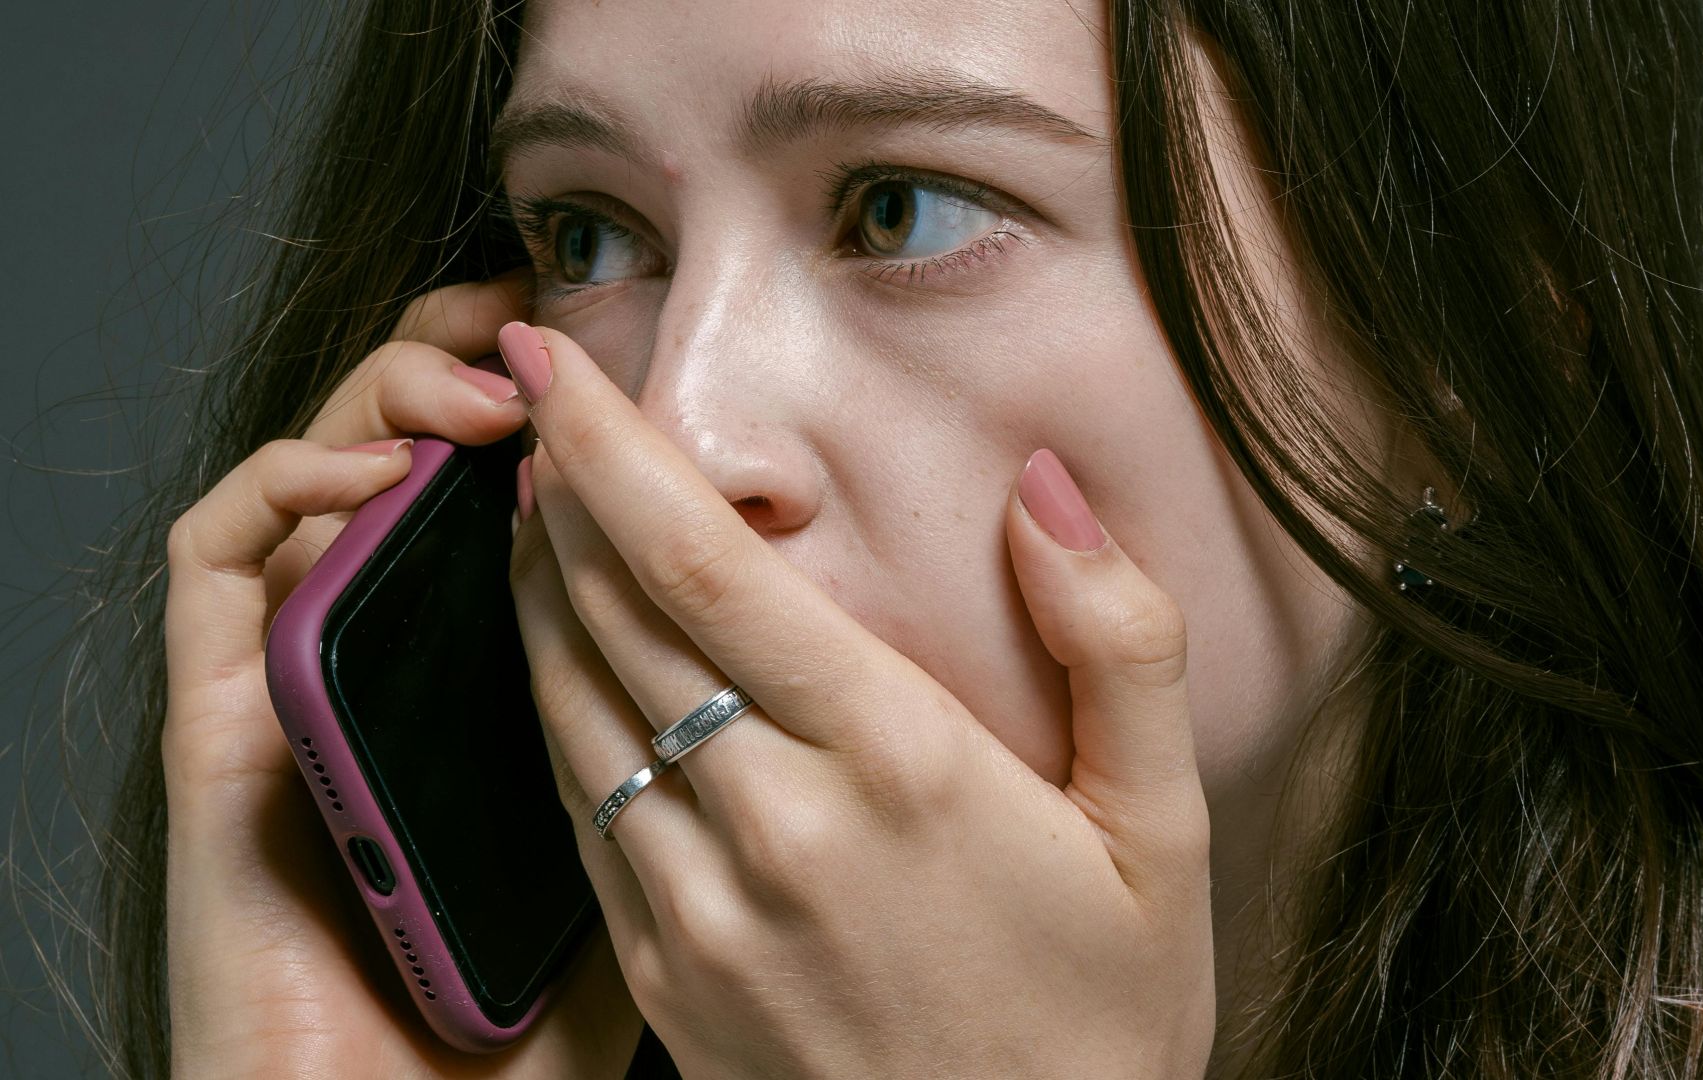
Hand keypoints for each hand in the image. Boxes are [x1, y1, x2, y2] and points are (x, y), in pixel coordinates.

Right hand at [161, 277, 640, 1076]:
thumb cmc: (529, 1029)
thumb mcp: (662, 874)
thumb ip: (698, 772)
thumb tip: (800, 660)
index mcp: (488, 691)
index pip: (518, 513)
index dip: (557, 420)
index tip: (617, 350)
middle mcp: (393, 670)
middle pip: (419, 470)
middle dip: (475, 367)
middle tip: (544, 312)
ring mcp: (306, 689)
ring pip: (319, 482)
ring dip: (391, 399)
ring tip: (488, 381)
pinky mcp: (223, 728)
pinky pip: (219, 569)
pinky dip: (288, 488)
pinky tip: (386, 468)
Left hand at [501, 322, 1215, 1078]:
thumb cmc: (1103, 1021)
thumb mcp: (1164, 834)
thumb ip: (1120, 645)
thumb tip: (1050, 491)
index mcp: (896, 765)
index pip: (707, 569)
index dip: (608, 448)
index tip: (543, 355)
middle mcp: (772, 826)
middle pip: (609, 619)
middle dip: (551, 492)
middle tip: (527, 403)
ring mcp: (699, 910)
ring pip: (565, 708)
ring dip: (530, 591)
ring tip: (529, 507)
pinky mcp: (663, 975)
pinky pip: (575, 806)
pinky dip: (546, 706)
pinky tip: (556, 658)